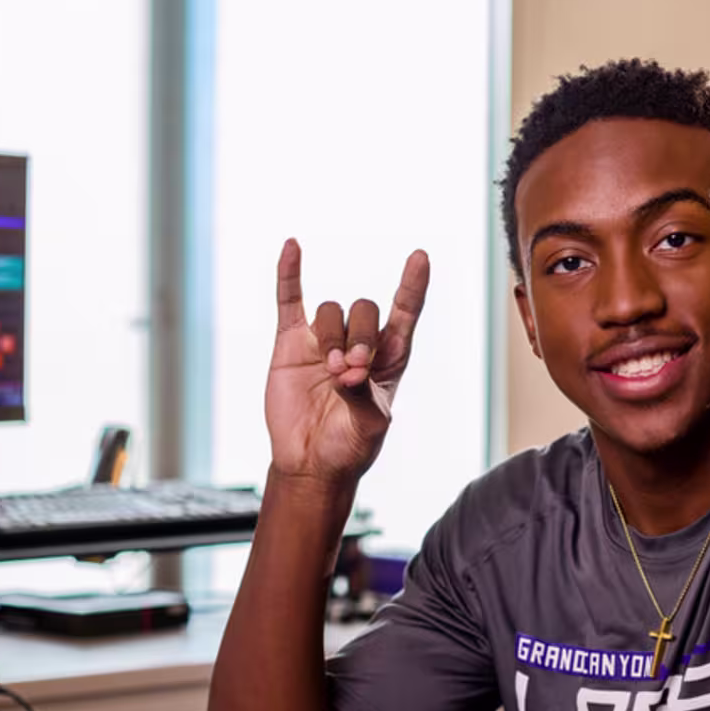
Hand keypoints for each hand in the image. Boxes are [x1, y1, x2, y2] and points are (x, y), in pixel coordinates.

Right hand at [265, 239, 429, 486]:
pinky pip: (290, 300)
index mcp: (389, 357)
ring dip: (333, 337)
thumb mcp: (371, 425)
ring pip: (331, 312)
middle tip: (353, 369)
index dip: (412, 285)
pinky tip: (292, 247)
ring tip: (331, 371)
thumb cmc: (350, 446)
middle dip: (361, 336)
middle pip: (364, 310)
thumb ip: (364, 394)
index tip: (419, 258)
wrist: (311, 462)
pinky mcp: (291, 344)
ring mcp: (324, 340)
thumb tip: (349, 369)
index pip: (405, 312)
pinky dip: (289, 274)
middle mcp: (359, 343)